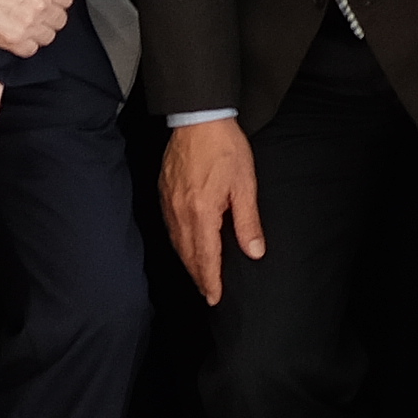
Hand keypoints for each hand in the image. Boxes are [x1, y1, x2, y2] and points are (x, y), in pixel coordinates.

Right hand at [0, 0, 82, 55]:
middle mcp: (39, 6)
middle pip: (60, 19)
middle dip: (49, 13)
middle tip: (30, 7)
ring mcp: (26, 25)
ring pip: (48, 36)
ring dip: (38, 30)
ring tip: (22, 19)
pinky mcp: (11, 41)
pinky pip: (31, 50)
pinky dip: (25, 44)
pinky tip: (14, 31)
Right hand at [161, 119, 265, 301]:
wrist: (199, 119)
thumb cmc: (225, 149)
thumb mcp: (245, 185)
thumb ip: (248, 221)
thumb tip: (254, 252)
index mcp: (202, 212)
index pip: (205, 257)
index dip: (211, 280)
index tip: (214, 298)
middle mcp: (180, 212)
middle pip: (188, 254)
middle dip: (198, 276)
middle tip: (207, 293)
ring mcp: (168, 202)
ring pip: (176, 242)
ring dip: (188, 261)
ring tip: (199, 275)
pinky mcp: (163, 192)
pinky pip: (169, 226)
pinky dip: (178, 242)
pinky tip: (185, 245)